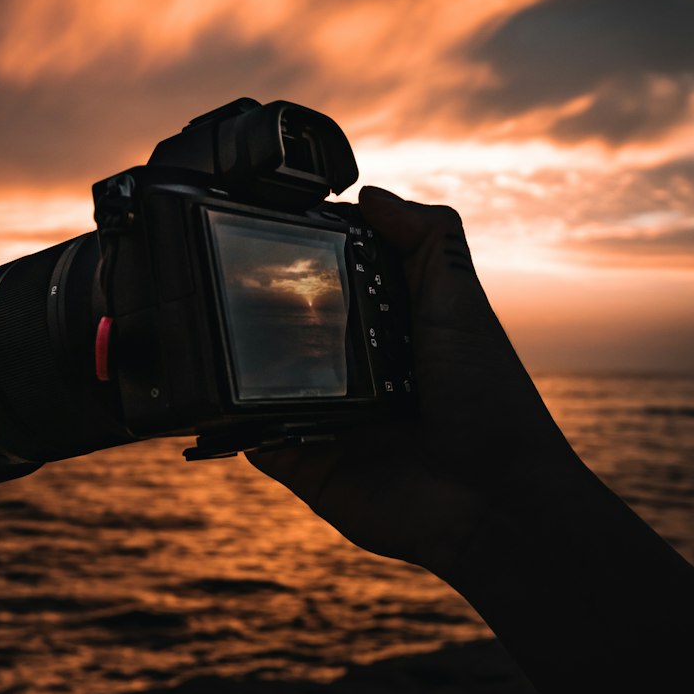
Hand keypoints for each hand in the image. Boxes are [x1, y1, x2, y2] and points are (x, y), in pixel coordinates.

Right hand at [247, 187, 579, 579]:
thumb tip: (368, 194)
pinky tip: (211, 388)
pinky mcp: (303, 463)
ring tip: (204, 322)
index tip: (264, 228)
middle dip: (257, 309)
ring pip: (261, 383)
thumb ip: (429, 239)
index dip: (306, 261)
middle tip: (219, 275)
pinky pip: (252, 437)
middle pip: (289, 333)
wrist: (489, 498)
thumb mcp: (461, 302)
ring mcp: (323, 421)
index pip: (334, 288)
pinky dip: (230, 419)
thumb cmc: (486, 398)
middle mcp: (353, 376)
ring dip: (236, 360)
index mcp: (388, 335)